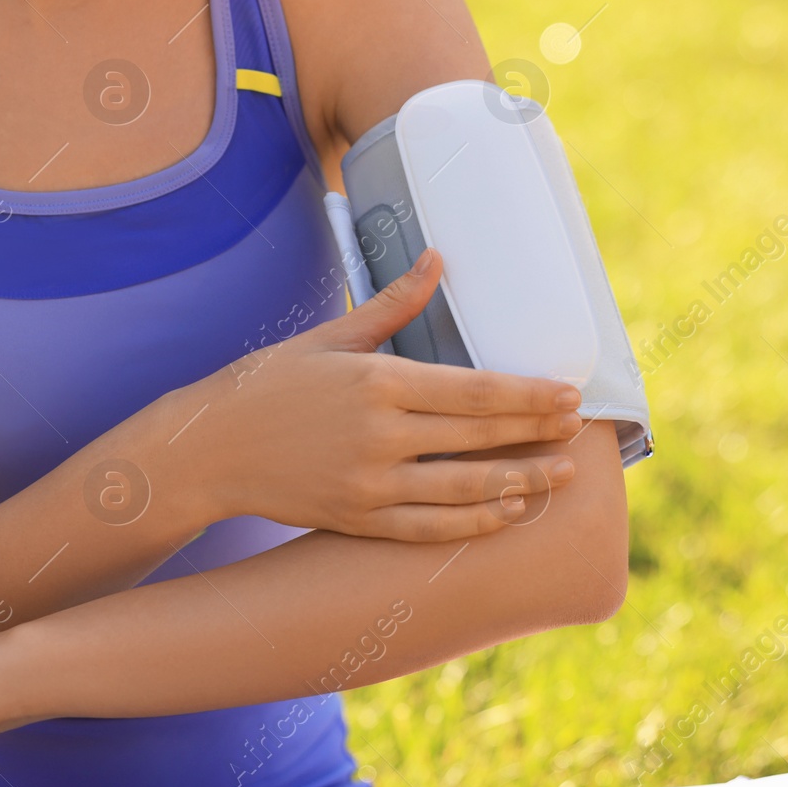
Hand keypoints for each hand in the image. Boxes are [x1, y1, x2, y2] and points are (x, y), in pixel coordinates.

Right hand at [150, 248, 585, 540]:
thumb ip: (392, 305)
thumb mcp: (329, 338)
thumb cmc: (267, 384)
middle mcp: (380, 435)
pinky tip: (507, 511)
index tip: (567, 394)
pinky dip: (474, 522)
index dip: (528, 395)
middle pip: (480, 437)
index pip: (473, 390)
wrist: (208, 450)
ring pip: (465, 489)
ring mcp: (370, 483)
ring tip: (560, 474)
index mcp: (377, 382)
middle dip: (536, 433)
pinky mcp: (358, 519)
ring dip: (521, 482)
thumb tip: (437, 259)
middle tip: (580, 428)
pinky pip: (431, 527)